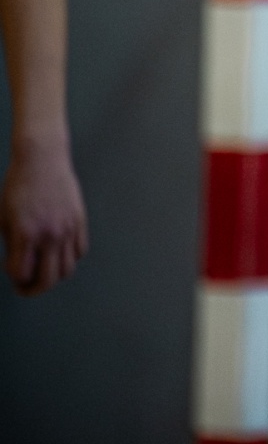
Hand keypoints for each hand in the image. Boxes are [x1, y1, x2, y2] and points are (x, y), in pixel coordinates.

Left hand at [2, 136, 87, 294]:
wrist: (42, 159)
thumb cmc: (18, 185)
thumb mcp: (4, 217)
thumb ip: (11, 244)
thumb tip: (18, 265)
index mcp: (26, 234)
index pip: (21, 273)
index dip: (14, 279)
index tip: (11, 275)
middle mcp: (49, 234)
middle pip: (48, 279)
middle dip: (34, 289)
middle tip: (26, 287)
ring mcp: (68, 228)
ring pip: (67, 269)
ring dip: (54, 276)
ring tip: (43, 271)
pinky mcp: (80, 220)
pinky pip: (79, 251)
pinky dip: (69, 258)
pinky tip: (57, 252)